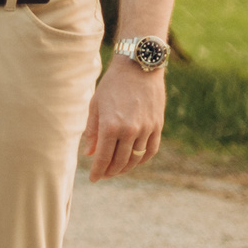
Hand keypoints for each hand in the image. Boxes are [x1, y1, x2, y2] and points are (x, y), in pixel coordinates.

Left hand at [80, 56, 164, 180]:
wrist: (139, 68)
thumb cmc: (112, 85)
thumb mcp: (96, 105)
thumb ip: (93, 131)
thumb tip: (89, 154)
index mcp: (111, 126)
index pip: (103, 157)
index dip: (98, 171)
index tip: (94, 179)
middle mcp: (130, 130)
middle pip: (120, 161)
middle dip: (110, 171)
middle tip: (103, 175)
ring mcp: (146, 129)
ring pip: (136, 158)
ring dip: (126, 167)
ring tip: (116, 170)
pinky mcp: (158, 126)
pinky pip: (151, 150)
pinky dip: (142, 159)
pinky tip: (134, 161)